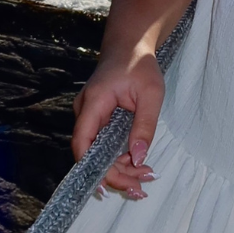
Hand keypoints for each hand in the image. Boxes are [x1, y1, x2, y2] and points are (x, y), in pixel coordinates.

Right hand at [72, 46, 164, 197]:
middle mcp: (85, 111)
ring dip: (119, 166)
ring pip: (98, 150)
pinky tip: (136, 165)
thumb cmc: (140, 64)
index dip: (91, 169)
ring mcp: (89, 115)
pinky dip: (118, 155)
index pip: (83, 143)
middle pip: (91, 152)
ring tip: (145, 178)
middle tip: (140, 188)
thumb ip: (144, 125)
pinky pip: (103, 142)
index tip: (108, 188)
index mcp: (94, 103)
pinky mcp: (97, 118)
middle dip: (114, 173)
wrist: (130, 44)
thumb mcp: (151, 93)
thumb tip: (138, 158)